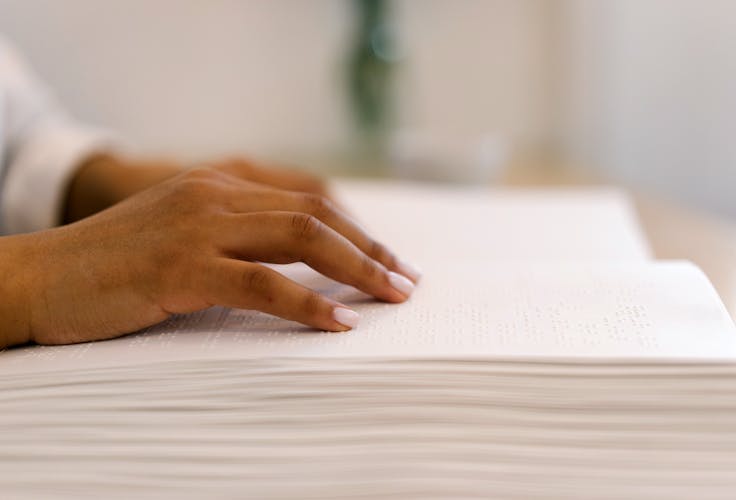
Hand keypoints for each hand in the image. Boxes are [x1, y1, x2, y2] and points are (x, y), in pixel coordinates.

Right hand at [3, 168, 419, 346]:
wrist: (37, 277)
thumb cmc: (111, 264)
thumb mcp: (180, 234)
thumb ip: (233, 237)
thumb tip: (294, 266)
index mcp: (218, 184)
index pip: (309, 196)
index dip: (357, 227)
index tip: (387, 258)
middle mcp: (214, 194)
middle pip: (317, 214)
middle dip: (371, 248)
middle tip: (406, 280)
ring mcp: (198, 227)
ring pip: (301, 238)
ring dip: (358, 268)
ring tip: (392, 296)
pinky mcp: (180, 267)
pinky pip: (263, 284)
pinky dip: (308, 303)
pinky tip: (339, 321)